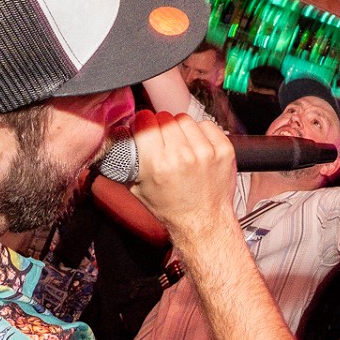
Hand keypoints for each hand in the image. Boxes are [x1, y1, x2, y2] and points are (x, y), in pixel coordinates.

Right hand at [124, 110, 236, 239]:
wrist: (203, 222)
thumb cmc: (172, 208)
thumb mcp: (137, 188)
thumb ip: (125, 160)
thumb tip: (117, 136)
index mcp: (157, 164)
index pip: (146, 120)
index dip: (143, 123)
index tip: (144, 128)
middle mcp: (182, 156)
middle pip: (165, 118)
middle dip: (161, 128)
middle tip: (163, 144)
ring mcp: (205, 152)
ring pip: (185, 119)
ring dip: (181, 130)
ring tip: (182, 148)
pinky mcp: (222, 150)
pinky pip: (206, 125)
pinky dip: (201, 133)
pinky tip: (197, 148)